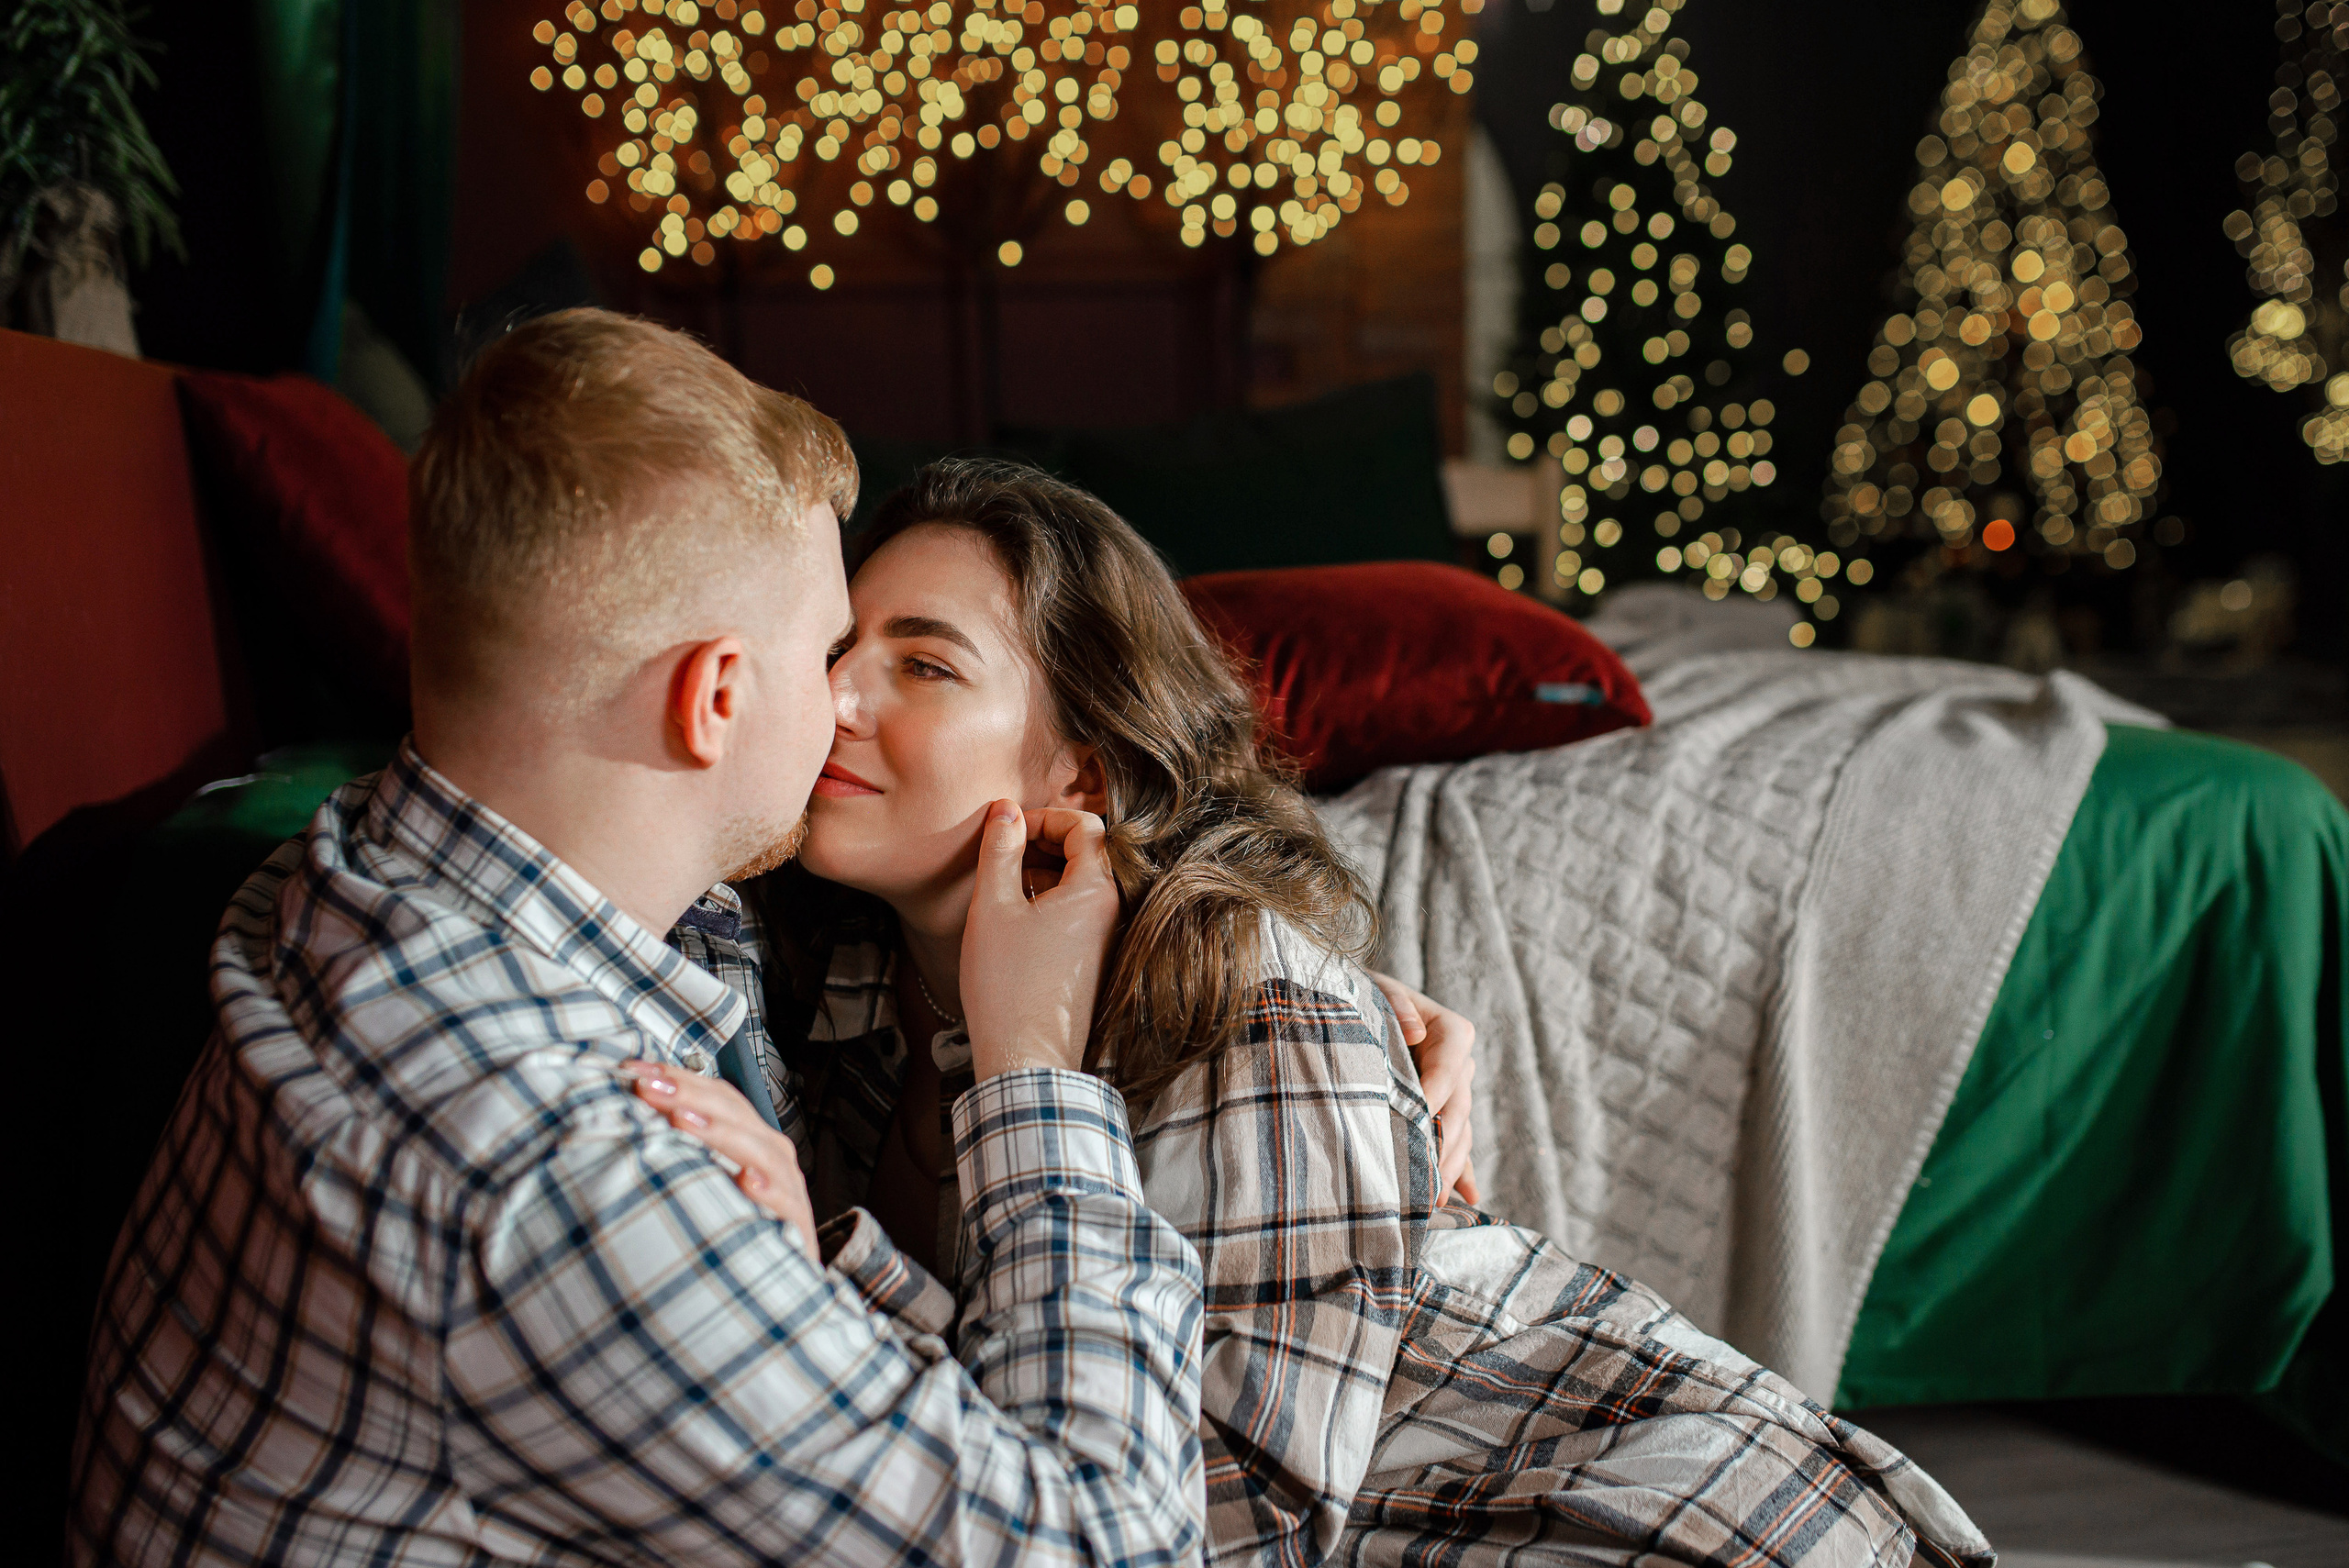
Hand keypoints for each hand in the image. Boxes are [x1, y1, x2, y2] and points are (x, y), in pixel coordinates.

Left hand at [626, 1061, 817, 1257]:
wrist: (774, 1287)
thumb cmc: (733, 1226)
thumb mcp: (703, 1181)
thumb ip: (678, 1150)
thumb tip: (627, 1117)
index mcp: (747, 1138)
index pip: (715, 1096)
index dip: (678, 1079)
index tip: (634, 1071)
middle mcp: (768, 1155)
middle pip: (735, 1113)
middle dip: (689, 1095)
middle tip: (649, 1087)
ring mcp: (786, 1188)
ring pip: (759, 1150)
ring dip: (720, 1133)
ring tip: (682, 1120)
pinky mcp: (795, 1227)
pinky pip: (785, 1204)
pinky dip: (769, 1190)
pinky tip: (748, 1181)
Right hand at [960, 801, 1120, 1080]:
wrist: (1027, 1058)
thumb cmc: (1007, 984)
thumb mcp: (994, 907)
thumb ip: (1000, 850)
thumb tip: (1006, 811)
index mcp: (1097, 891)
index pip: (1086, 824)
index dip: (1045, 818)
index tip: (1009, 830)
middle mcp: (1112, 912)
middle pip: (1087, 852)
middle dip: (1042, 842)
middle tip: (1002, 853)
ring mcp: (1106, 938)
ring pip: (1080, 884)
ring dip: (1042, 872)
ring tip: (1001, 886)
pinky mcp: (1093, 961)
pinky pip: (1077, 913)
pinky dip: (1048, 902)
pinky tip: (1014, 919)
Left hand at [1366, 971, 1480, 1205]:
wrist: (1364, 1005)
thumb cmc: (1369, 995)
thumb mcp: (1380, 990)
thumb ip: (1397, 1004)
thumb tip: (1414, 1029)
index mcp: (1451, 1033)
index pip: (1449, 1067)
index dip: (1435, 1095)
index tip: (1417, 1122)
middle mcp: (1460, 1064)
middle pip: (1458, 1108)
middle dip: (1443, 1144)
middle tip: (1427, 1178)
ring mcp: (1454, 1091)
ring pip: (1459, 1132)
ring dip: (1449, 1166)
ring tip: (1434, 1200)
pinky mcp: (1444, 1112)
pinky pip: (1457, 1143)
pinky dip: (1460, 1170)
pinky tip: (1468, 1197)